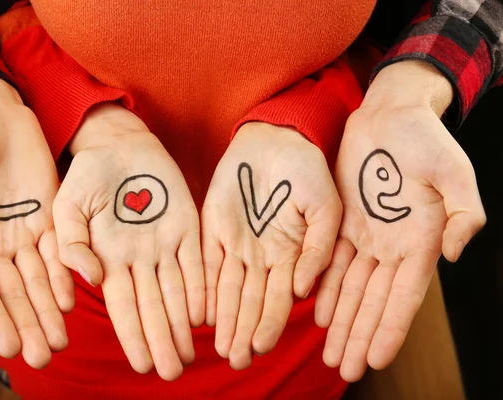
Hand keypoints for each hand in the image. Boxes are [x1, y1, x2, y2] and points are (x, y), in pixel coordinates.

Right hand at [0, 76, 73, 368]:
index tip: (9, 348)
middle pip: (14, 294)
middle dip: (28, 326)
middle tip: (43, 356)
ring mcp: (24, 234)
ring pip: (38, 281)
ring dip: (48, 311)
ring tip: (59, 340)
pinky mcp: (50, 218)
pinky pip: (59, 253)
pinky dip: (63, 277)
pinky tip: (69, 300)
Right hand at [53, 103, 204, 380]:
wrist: (119, 144)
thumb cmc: (88, 176)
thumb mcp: (67, 207)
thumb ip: (72, 244)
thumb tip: (91, 277)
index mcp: (110, 258)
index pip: (123, 306)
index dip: (133, 336)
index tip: (142, 363)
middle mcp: (140, 258)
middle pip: (153, 307)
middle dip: (162, 340)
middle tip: (172, 372)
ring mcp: (165, 243)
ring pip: (176, 291)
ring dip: (182, 323)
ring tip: (189, 354)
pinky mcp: (187, 225)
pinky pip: (195, 261)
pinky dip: (200, 287)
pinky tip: (204, 313)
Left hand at [202, 122, 341, 368]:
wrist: (277, 139)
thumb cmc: (308, 171)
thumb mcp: (326, 208)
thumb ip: (318, 250)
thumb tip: (302, 290)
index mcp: (290, 255)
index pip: (279, 299)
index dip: (270, 323)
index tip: (261, 347)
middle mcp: (262, 256)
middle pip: (251, 301)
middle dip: (244, 331)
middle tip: (236, 359)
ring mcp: (236, 243)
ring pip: (228, 289)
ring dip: (224, 318)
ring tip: (220, 346)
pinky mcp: (213, 228)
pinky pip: (206, 263)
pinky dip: (203, 287)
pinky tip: (200, 312)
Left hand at [316, 61, 485, 380]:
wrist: (390, 115)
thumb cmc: (424, 139)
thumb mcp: (453, 170)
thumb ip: (462, 213)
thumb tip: (453, 254)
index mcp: (421, 240)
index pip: (403, 297)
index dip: (389, 329)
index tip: (373, 359)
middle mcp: (393, 245)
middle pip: (373, 301)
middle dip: (359, 336)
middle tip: (344, 369)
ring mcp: (368, 236)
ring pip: (351, 288)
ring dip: (341, 322)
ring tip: (330, 352)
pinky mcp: (344, 222)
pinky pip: (331, 263)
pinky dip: (325, 289)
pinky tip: (316, 313)